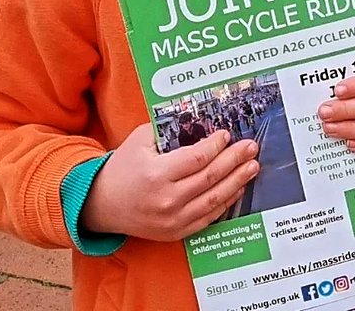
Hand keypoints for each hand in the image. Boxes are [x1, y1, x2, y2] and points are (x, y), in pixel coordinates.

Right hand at [81, 123, 258, 241]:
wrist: (102, 205)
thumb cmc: (123, 167)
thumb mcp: (141, 140)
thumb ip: (169, 130)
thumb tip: (201, 121)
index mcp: (156, 174)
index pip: (198, 158)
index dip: (216, 145)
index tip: (227, 134)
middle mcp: (166, 199)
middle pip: (210, 177)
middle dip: (235, 160)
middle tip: (251, 146)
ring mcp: (172, 220)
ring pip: (214, 199)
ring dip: (237, 181)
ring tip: (252, 166)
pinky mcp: (175, 232)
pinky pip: (208, 217)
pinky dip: (226, 202)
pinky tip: (238, 187)